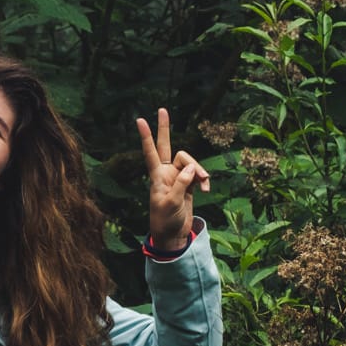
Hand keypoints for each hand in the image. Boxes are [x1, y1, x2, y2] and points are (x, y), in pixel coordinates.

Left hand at [135, 107, 208, 249]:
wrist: (173, 235)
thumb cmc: (166, 221)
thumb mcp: (172, 203)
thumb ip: (182, 183)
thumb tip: (192, 168)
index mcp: (157, 176)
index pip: (150, 152)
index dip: (146, 136)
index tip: (139, 120)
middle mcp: (166, 173)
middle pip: (166, 146)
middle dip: (164, 128)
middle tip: (161, 110)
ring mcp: (178, 177)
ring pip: (190, 161)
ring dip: (199, 171)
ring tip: (205, 184)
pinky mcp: (188, 184)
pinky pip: (198, 174)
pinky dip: (203, 179)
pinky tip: (206, 189)